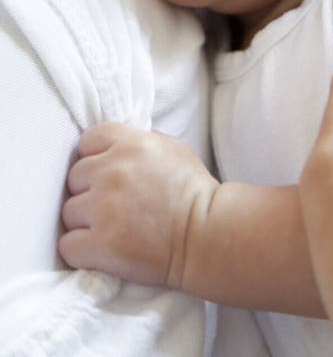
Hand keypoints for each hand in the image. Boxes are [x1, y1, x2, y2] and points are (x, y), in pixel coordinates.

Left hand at [59, 123, 218, 287]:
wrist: (208, 235)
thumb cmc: (195, 192)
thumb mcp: (174, 149)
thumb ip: (142, 140)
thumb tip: (119, 143)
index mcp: (131, 144)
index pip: (88, 140)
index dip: (94, 157)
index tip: (105, 173)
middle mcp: (113, 171)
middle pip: (74, 177)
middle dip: (89, 191)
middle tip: (111, 205)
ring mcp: (104, 208)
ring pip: (68, 211)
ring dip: (84, 222)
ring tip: (110, 229)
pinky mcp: (101, 244)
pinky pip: (67, 245)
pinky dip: (80, 250)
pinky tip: (101, 250)